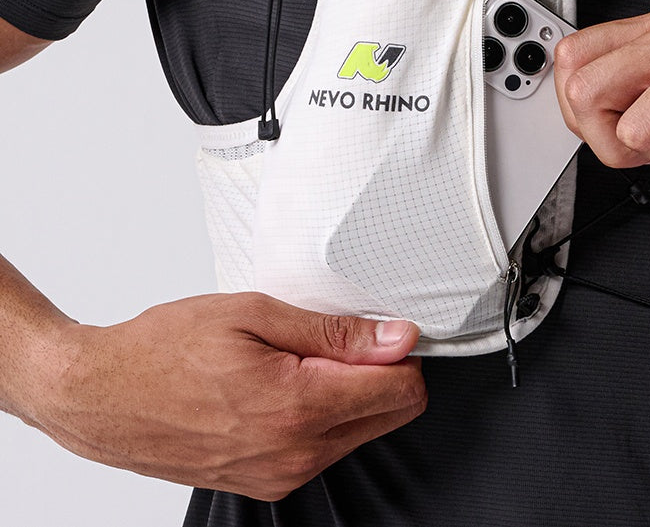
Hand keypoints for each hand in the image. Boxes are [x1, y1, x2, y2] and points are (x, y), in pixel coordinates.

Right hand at [26, 293, 425, 500]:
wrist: (99, 395)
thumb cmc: (164, 348)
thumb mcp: (253, 314)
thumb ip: (334, 333)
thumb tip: (397, 339)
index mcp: (298, 408)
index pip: (402, 392)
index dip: (402, 353)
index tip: (383, 330)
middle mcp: (295, 455)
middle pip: (390, 415)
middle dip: (380, 373)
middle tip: (337, 338)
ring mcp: (279, 477)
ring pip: (359, 433)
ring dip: (348, 394)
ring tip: (297, 359)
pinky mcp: (265, 483)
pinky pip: (324, 450)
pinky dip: (322, 416)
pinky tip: (283, 385)